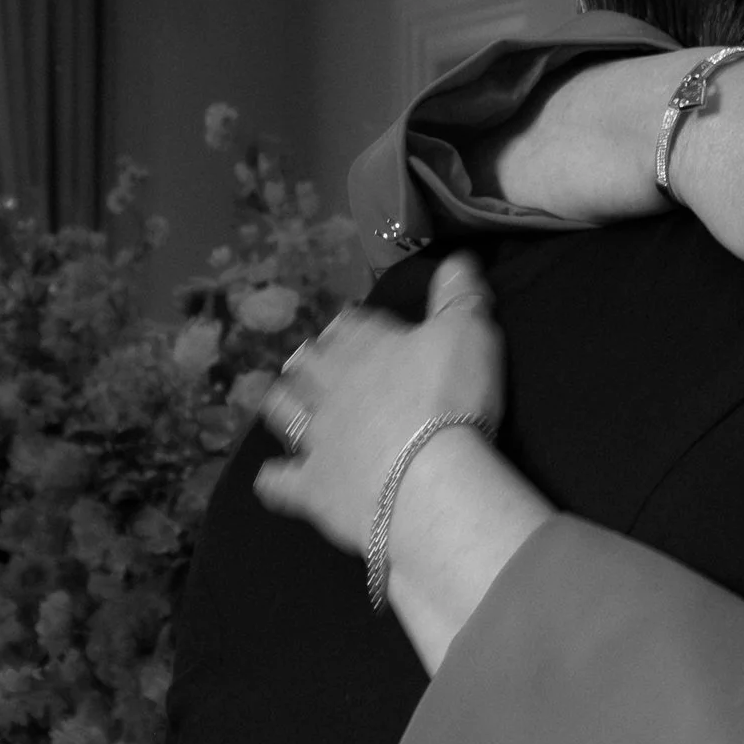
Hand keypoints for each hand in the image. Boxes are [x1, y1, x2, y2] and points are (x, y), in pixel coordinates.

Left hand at [255, 254, 503, 550]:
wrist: (429, 478)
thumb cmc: (451, 398)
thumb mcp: (469, 333)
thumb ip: (460, 295)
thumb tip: (458, 258)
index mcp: (365, 346)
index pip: (349, 325)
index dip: (350, 327)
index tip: (353, 329)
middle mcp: (330, 385)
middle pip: (307, 364)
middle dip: (308, 362)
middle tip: (313, 366)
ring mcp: (315, 436)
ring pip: (284, 411)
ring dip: (283, 405)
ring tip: (286, 406)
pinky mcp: (310, 485)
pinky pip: (279, 481)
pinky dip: (275, 478)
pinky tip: (274, 478)